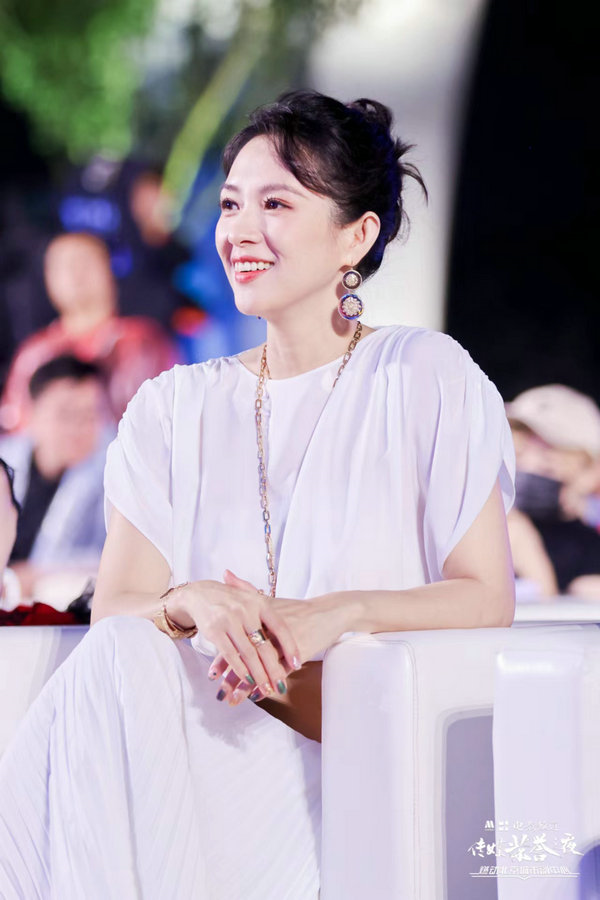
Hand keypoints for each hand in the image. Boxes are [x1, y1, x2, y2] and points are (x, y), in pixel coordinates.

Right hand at [170, 570, 299, 702]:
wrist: (199, 593)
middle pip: (264, 645)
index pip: (280, 627)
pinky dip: (239, 669)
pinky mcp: (214, 630)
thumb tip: (289, 634)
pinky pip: (230, 654)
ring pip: (248, 653)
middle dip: (273, 669)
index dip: (290, 647)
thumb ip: (269, 615)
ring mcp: (230, 620)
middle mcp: (246, 610)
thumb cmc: (231, 600)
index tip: (297, 664)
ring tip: (266, 689)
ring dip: (258, 674)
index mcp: (259, 603)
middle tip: (281, 686)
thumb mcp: (252, 599)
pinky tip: (246, 680)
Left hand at [213, 573, 351, 706]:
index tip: (211, 674)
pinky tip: (259, 696)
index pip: (237, 640)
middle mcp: (269, 630)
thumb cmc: (297, 608)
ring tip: (233, 700)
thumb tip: (225, 573)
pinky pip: (279, 672)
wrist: (327, 612)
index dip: (223, 658)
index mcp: (259, 616)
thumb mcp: (269, 600)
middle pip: (246, 657)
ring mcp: (283, 642)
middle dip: (232, 677)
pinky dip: (268, 684)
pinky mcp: (296, 653)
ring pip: (261, 668)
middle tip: (219, 693)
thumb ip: (245, 588)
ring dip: (246, 686)